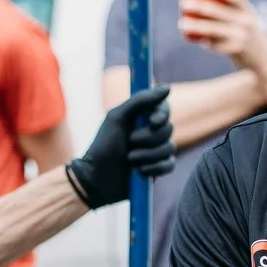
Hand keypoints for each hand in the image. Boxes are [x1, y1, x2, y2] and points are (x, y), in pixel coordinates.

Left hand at [63, 87, 174, 209]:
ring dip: (148, 154)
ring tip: (129, 159)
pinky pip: (169, 165)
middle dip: (148, 138)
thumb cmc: (102, 146)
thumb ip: (140, 101)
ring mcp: (156, 151)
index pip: (164, 108)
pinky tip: (139, 171)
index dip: (162, 114)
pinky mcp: (158, 169)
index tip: (152, 121)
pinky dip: (154, 168)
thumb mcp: (117, 118)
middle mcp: (151, 132)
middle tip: (129, 143)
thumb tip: (167, 88)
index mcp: (142, 117)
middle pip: (168, 129)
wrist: (96, 179)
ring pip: (169, 148)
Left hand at [179, 0, 266, 65]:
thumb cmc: (249, 35)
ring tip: (182, 23)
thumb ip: (228, 12)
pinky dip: (207, 43)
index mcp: (247, 10)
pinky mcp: (236, 50)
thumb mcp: (244, 20)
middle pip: (219, 11)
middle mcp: (245, 21)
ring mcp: (241, 36)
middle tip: (184, 2)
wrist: (266, 60)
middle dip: (200, 6)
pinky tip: (200, 41)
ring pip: (214, 29)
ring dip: (196, 25)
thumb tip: (199, 5)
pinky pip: (216, 45)